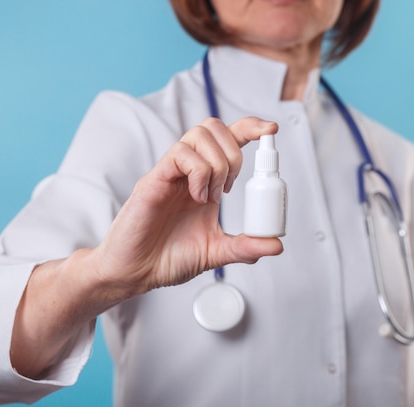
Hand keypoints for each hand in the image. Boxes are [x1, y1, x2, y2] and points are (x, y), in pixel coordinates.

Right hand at [91, 116, 281, 295]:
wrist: (136, 272)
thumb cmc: (168, 258)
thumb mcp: (216, 252)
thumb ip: (246, 247)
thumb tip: (277, 245)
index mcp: (206, 181)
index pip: (229, 140)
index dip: (250, 128)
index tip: (271, 131)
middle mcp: (189, 171)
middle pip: (215, 127)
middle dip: (235, 152)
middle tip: (230, 189)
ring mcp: (172, 172)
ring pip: (199, 134)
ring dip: (217, 164)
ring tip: (211, 197)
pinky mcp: (154, 179)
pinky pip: (180, 153)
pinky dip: (198, 172)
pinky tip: (196, 196)